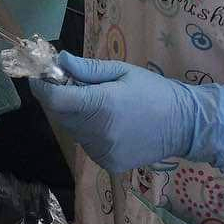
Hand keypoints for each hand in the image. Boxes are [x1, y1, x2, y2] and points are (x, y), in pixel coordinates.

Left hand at [30, 52, 223, 173]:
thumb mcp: (120, 71)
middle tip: (69, 83)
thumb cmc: (152, 90)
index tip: (38, 76)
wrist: (184, 125)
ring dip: (72, 115)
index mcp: (101, 106)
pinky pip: (86, 143)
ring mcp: (103, 152)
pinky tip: (105, 121)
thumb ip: (87, 69)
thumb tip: (60, 60)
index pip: (55, 100)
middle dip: (57, 98)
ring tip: (94, 102)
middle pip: (60, 115)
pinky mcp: (109, 164)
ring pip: (72, 130)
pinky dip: (86, 131)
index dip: (41, 87)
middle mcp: (98, 133)